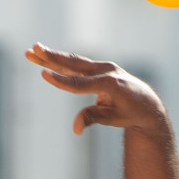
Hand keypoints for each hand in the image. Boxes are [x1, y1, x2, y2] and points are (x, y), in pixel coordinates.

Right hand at [26, 43, 167, 136]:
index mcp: (110, 84)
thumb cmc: (130, 113)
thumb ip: (93, 118)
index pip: (80, 84)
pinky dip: (62, 62)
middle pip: (74, 64)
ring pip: (73, 62)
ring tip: (32, 49)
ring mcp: (103, 67)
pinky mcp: (99, 68)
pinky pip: (78, 65)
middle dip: (52, 57)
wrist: (146, 104)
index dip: (61, 81)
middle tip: (33, 49)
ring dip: (52, 56)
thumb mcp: (113, 118)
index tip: (43, 74)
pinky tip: (46, 57)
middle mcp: (106, 70)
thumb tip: (75, 129)